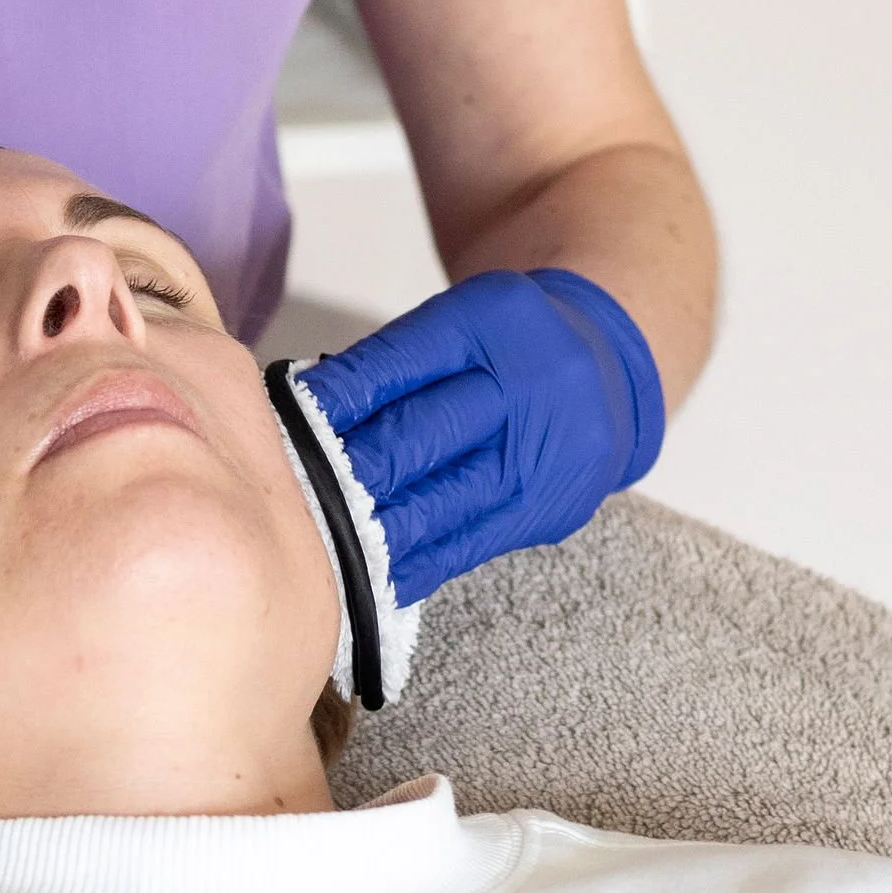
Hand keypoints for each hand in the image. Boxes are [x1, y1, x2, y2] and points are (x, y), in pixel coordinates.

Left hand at [298, 269, 663, 603]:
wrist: (608, 363)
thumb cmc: (508, 338)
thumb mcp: (460, 316)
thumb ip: (393, 359)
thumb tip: (306, 410)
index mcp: (491, 321)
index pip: (399, 364)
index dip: (338, 398)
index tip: (286, 420)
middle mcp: (525, 387)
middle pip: (419, 435)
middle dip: (344, 465)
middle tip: (282, 484)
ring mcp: (543, 457)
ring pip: (440, 499)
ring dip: (369, 523)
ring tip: (310, 535)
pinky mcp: (549, 511)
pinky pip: (467, 545)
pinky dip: (411, 563)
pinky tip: (364, 576)